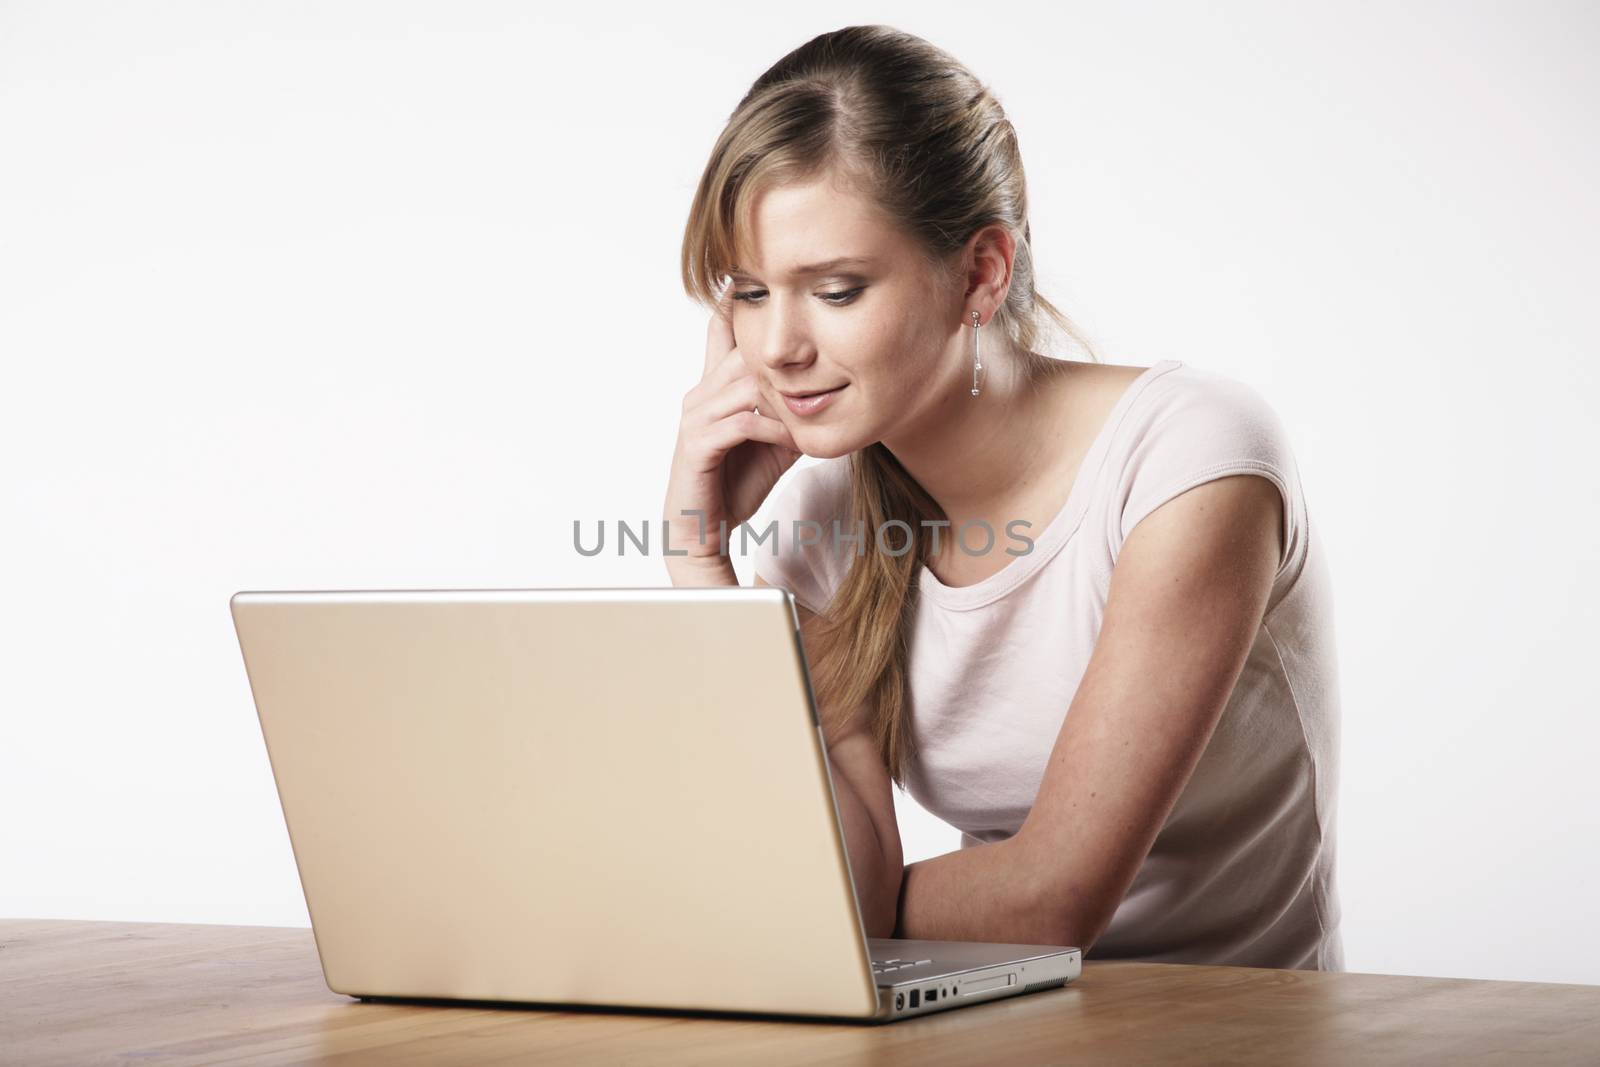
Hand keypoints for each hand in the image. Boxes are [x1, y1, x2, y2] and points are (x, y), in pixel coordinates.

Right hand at [662, 290, 801, 564]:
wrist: (703, 528)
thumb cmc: (738, 481)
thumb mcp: (776, 438)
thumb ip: (794, 407)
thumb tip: (833, 387)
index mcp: (715, 386)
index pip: (723, 331)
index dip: (739, 301)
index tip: (760, 273)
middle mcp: (701, 394)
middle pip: (744, 351)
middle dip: (780, 347)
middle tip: (823, 340)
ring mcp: (696, 417)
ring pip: (746, 384)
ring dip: (785, 395)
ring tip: (816, 402)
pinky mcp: (698, 445)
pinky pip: (742, 423)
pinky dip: (774, 428)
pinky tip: (795, 438)